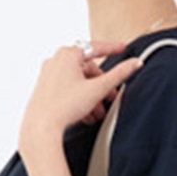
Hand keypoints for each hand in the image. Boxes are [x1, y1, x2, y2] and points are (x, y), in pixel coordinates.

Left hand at [19, 42, 143, 153]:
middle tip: (110, 98)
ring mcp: (48, 74)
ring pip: (78, 81)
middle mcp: (55, 60)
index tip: (123, 48)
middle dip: (101, 85)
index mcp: (67, 54)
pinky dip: (79, 98)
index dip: (112, 49)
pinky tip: (86, 114)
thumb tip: (135, 63)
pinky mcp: (45, 88)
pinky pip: (67, 88)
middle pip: (87, 69)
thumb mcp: (97, 89)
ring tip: (98, 112)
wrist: (41, 127)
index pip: (96, 48)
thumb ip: (119, 75)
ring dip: (91, 96)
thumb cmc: (64, 106)